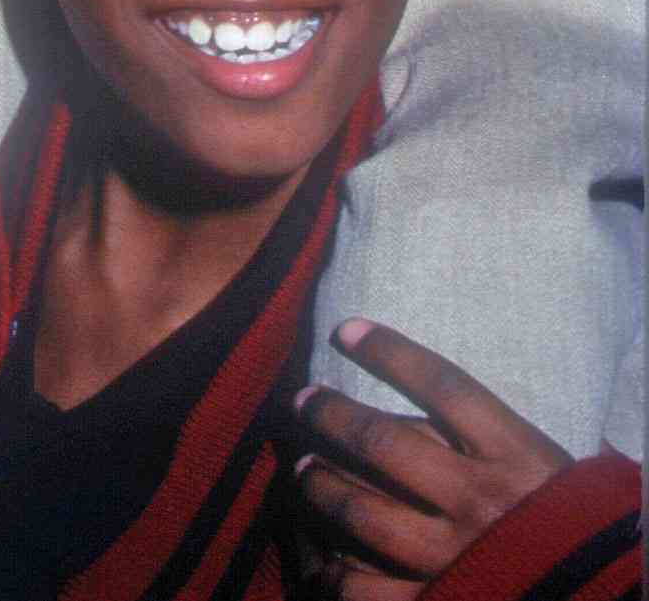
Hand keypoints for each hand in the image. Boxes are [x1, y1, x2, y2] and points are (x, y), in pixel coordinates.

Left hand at [294, 318, 572, 597]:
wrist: (601, 592)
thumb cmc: (562, 519)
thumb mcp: (538, 462)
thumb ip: (479, 434)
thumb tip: (402, 389)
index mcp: (514, 457)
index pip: (443, 384)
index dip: (387, 351)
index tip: (344, 330)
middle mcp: (481, 503)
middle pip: (382, 445)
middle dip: (330, 416)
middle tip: (304, 402)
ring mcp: (455, 558)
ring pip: (360, 512)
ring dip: (319, 484)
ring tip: (304, 469)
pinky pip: (362, 587)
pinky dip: (331, 568)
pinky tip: (319, 553)